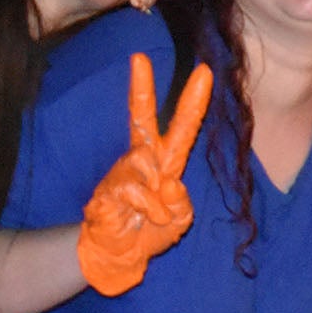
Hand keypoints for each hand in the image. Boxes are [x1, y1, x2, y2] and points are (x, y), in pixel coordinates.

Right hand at [75, 55, 214, 295]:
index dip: (192, 102)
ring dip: (156, 194)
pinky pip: (135, 189)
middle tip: (139, 57)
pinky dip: (147, 207)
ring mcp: (123, 172)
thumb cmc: (149, 232)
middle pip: (141, 117)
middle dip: (141, 87)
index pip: (181, 127)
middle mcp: (142, 160)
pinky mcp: (107, 188)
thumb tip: (169, 184)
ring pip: (144, 162)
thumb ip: (182, 204)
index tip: (204, 72)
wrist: (117, 255)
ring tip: (153, 214)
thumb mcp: (179, 221)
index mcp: (165, 162)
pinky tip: (142, 218)